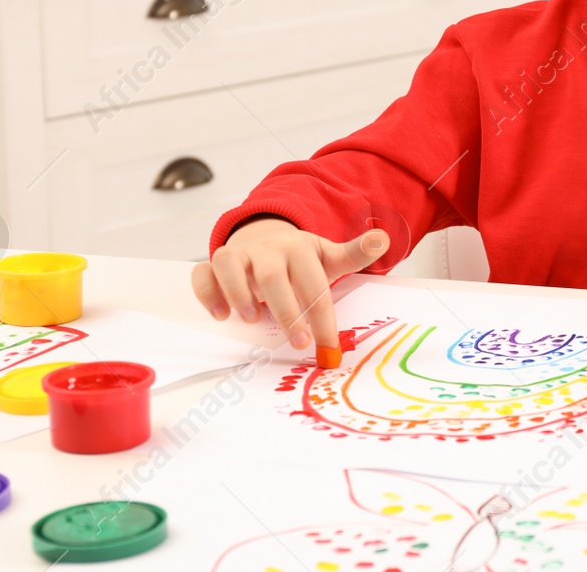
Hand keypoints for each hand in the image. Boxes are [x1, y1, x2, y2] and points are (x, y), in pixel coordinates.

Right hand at [192, 217, 387, 352]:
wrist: (267, 239)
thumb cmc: (301, 260)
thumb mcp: (329, 256)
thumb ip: (355, 254)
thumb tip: (383, 239)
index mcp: (300, 248)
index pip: (313, 283)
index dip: (321, 316)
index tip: (327, 347)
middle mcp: (267, 249)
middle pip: (273, 276)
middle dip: (286, 311)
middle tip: (299, 342)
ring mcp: (239, 255)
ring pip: (230, 265)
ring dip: (239, 294)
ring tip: (254, 318)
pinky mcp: (215, 265)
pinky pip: (202, 274)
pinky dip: (208, 293)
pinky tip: (221, 314)